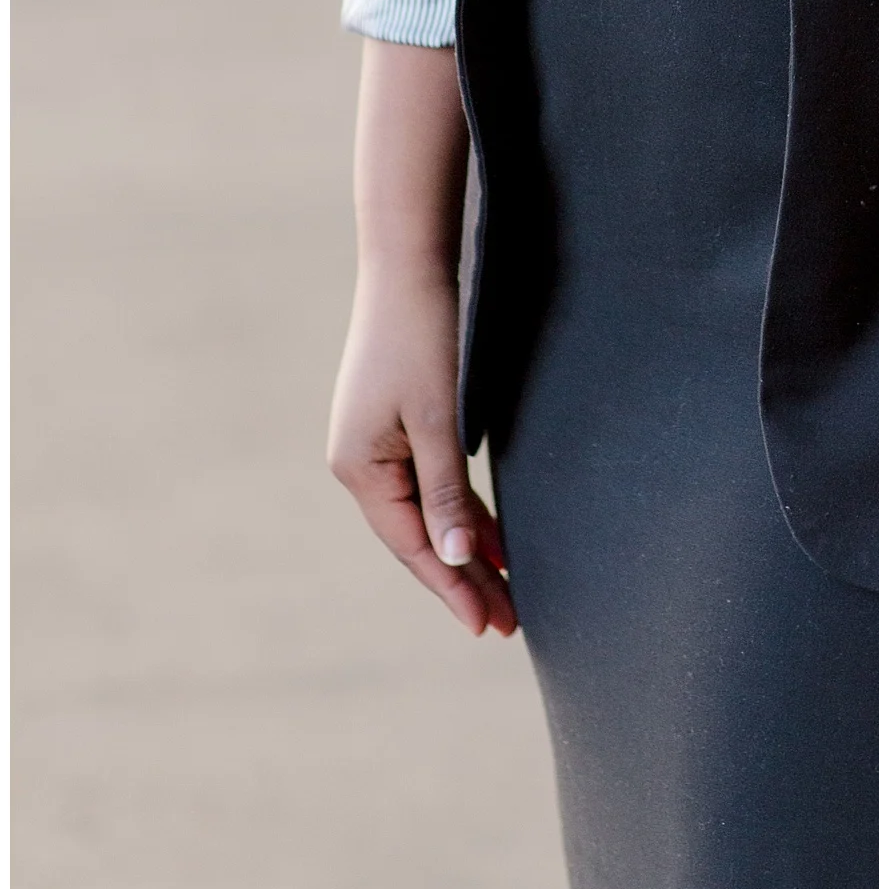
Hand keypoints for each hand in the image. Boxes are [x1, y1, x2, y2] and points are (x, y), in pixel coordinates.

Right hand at [328, 261, 516, 636]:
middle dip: (464, 577)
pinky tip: (487, 533)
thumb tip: (456, 558)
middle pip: (419, 536)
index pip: (414, 546)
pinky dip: (460, 508)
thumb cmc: (424, 336)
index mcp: (360, 469)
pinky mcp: (397, 425)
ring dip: (465, 546)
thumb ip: (447, 490)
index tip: (489, 624)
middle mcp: (361, 464)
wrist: (409, 264)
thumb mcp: (439, 418)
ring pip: (427, 512)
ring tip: (507, 588)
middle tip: (509, 620)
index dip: (452, 587)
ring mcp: (377, 445)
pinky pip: (430, 482)